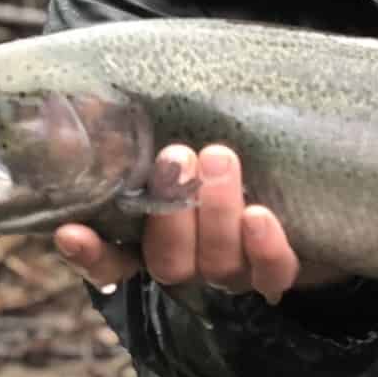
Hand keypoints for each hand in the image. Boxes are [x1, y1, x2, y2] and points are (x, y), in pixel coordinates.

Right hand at [53, 144, 344, 303]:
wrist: (307, 179)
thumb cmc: (220, 150)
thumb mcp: (179, 134)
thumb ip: (135, 130)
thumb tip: (88, 102)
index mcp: (153, 240)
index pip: (109, 262)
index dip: (90, 254)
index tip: (71, 231)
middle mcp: (191, 264)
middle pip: (168, 263)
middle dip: (171, 212)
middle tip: (177, 157)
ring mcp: (234, 273)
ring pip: (217, 265)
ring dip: (216, 212)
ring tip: (220, 157)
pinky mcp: (277, 271)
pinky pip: (270, 274)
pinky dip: (264, 248)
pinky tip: (259, 215)